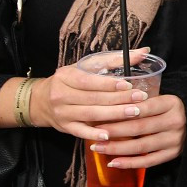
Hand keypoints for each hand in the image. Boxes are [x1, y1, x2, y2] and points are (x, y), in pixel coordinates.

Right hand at [31, 48, 185, 168]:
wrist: (42, 100)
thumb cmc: (71, 80)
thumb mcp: (87, 65)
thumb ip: (115, 59)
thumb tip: (144, 51)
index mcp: (66, 76)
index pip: (88, 81)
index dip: (109, 84)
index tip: (128, 85)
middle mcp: (61, 94)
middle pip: (93, 98)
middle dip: (119, 99)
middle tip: (140, 98)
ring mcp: (62, 112)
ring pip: (90, 114)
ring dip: (113, 115)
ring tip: (134, 112)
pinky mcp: (65, 127)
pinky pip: (81, 132)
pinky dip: (94, 134)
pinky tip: (109, 134)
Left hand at [89, 93, 186, 168]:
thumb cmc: (166, 110)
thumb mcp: (159, 100)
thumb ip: (139, 102)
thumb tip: (105, 107)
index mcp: (172, 103)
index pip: (145, 107)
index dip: (122, 112)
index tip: (102, 116)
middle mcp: (176, 121)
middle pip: (140, 128)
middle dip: (114, 132)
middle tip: (94, 134)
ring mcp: (175, 139)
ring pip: (142, 146)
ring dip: (117, 148)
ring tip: (98, 148)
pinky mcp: (173, 154)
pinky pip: (148, 161)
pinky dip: (129, 163)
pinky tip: (113, 163)